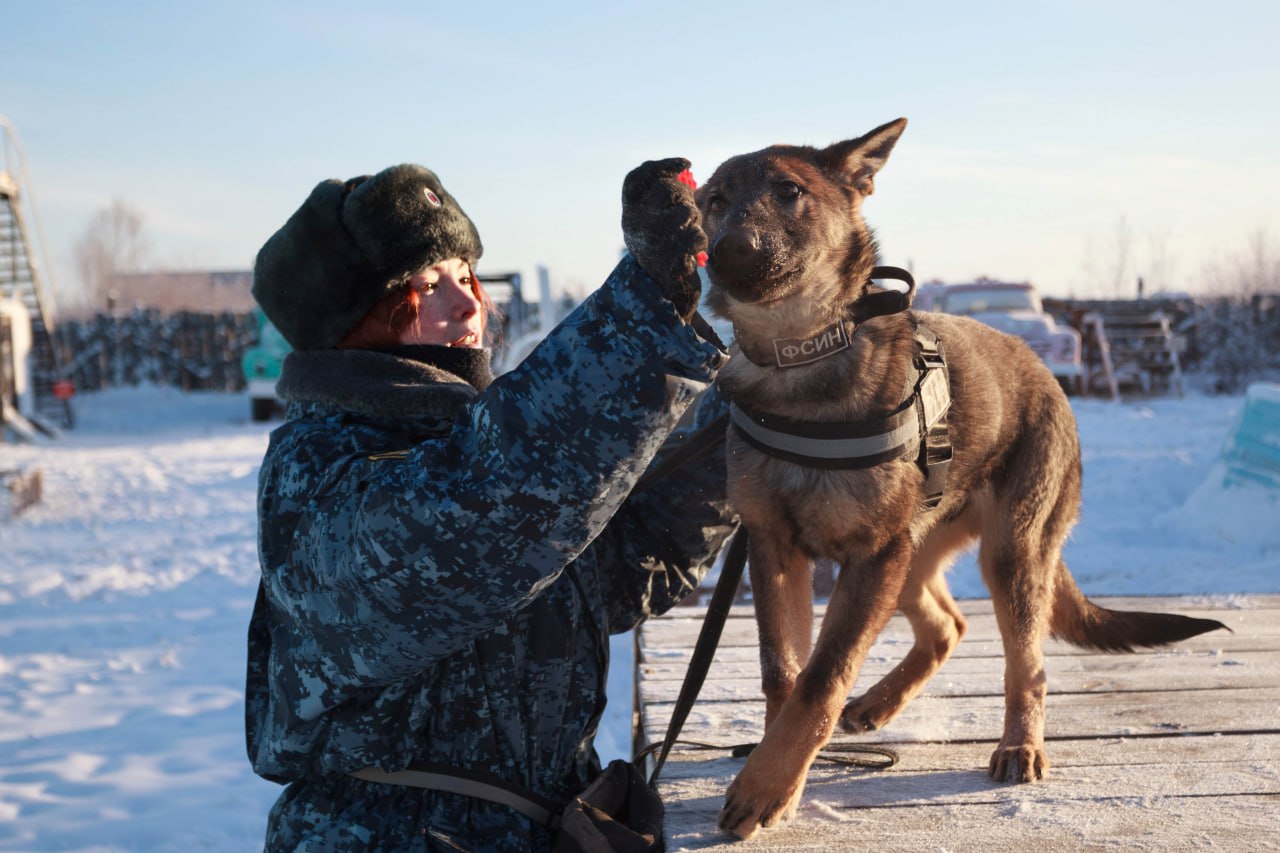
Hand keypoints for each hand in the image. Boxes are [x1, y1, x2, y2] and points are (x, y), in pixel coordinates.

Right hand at [621, 158, 707, 320]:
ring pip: (685, 212)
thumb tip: (686, 172)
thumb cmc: (662, 254)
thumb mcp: (653, 225)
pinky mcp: (670, 259)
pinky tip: (694, 251)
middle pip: (667, 189)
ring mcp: (651, 242)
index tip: (687, 164)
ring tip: (688, 234)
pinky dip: (699, 241)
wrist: (661, 296)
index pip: (637, 178)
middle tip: (689, 210)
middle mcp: (635, 225)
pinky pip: (695, 236)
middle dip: (686, 196)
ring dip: (694, 221)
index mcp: (629, 215)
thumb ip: (663, 200)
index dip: (661, 166)